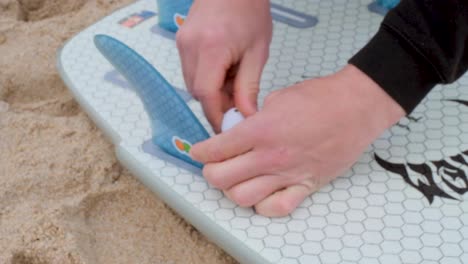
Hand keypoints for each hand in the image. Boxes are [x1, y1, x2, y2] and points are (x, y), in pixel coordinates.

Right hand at [176, 0, 271, 131]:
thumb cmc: (250, 11)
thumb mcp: (257, 52)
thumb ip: (248, 87)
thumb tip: (245, 115)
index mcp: (211, 48)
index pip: (206, 94)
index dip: (216, 116)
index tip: (228, 128)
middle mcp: (190, 46)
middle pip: (196, 91)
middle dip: (216, 103)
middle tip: (238, 103)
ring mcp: (182, 42)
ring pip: (192, 83)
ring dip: (211, 91)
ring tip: (233, 80)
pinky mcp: (181, 40)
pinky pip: (190, 70)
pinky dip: (206, 77)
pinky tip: (223, 69)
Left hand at [190, 65, 405, 216]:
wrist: (356, 107)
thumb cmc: (320, 98)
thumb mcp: (277, 98)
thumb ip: (254, 119)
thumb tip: (238, 132)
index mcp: (261, 130)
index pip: (216, 150)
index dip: (201, 152)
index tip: (199, 152)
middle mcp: (270, 156)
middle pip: (221, 178)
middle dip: (211, 173)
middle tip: (214, 165)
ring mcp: (289, 174)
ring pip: (243, 197)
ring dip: (233, 190)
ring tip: (237, 179)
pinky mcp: (306, 185)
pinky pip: (277, 208)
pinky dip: (263, 205)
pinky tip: (262, 192)